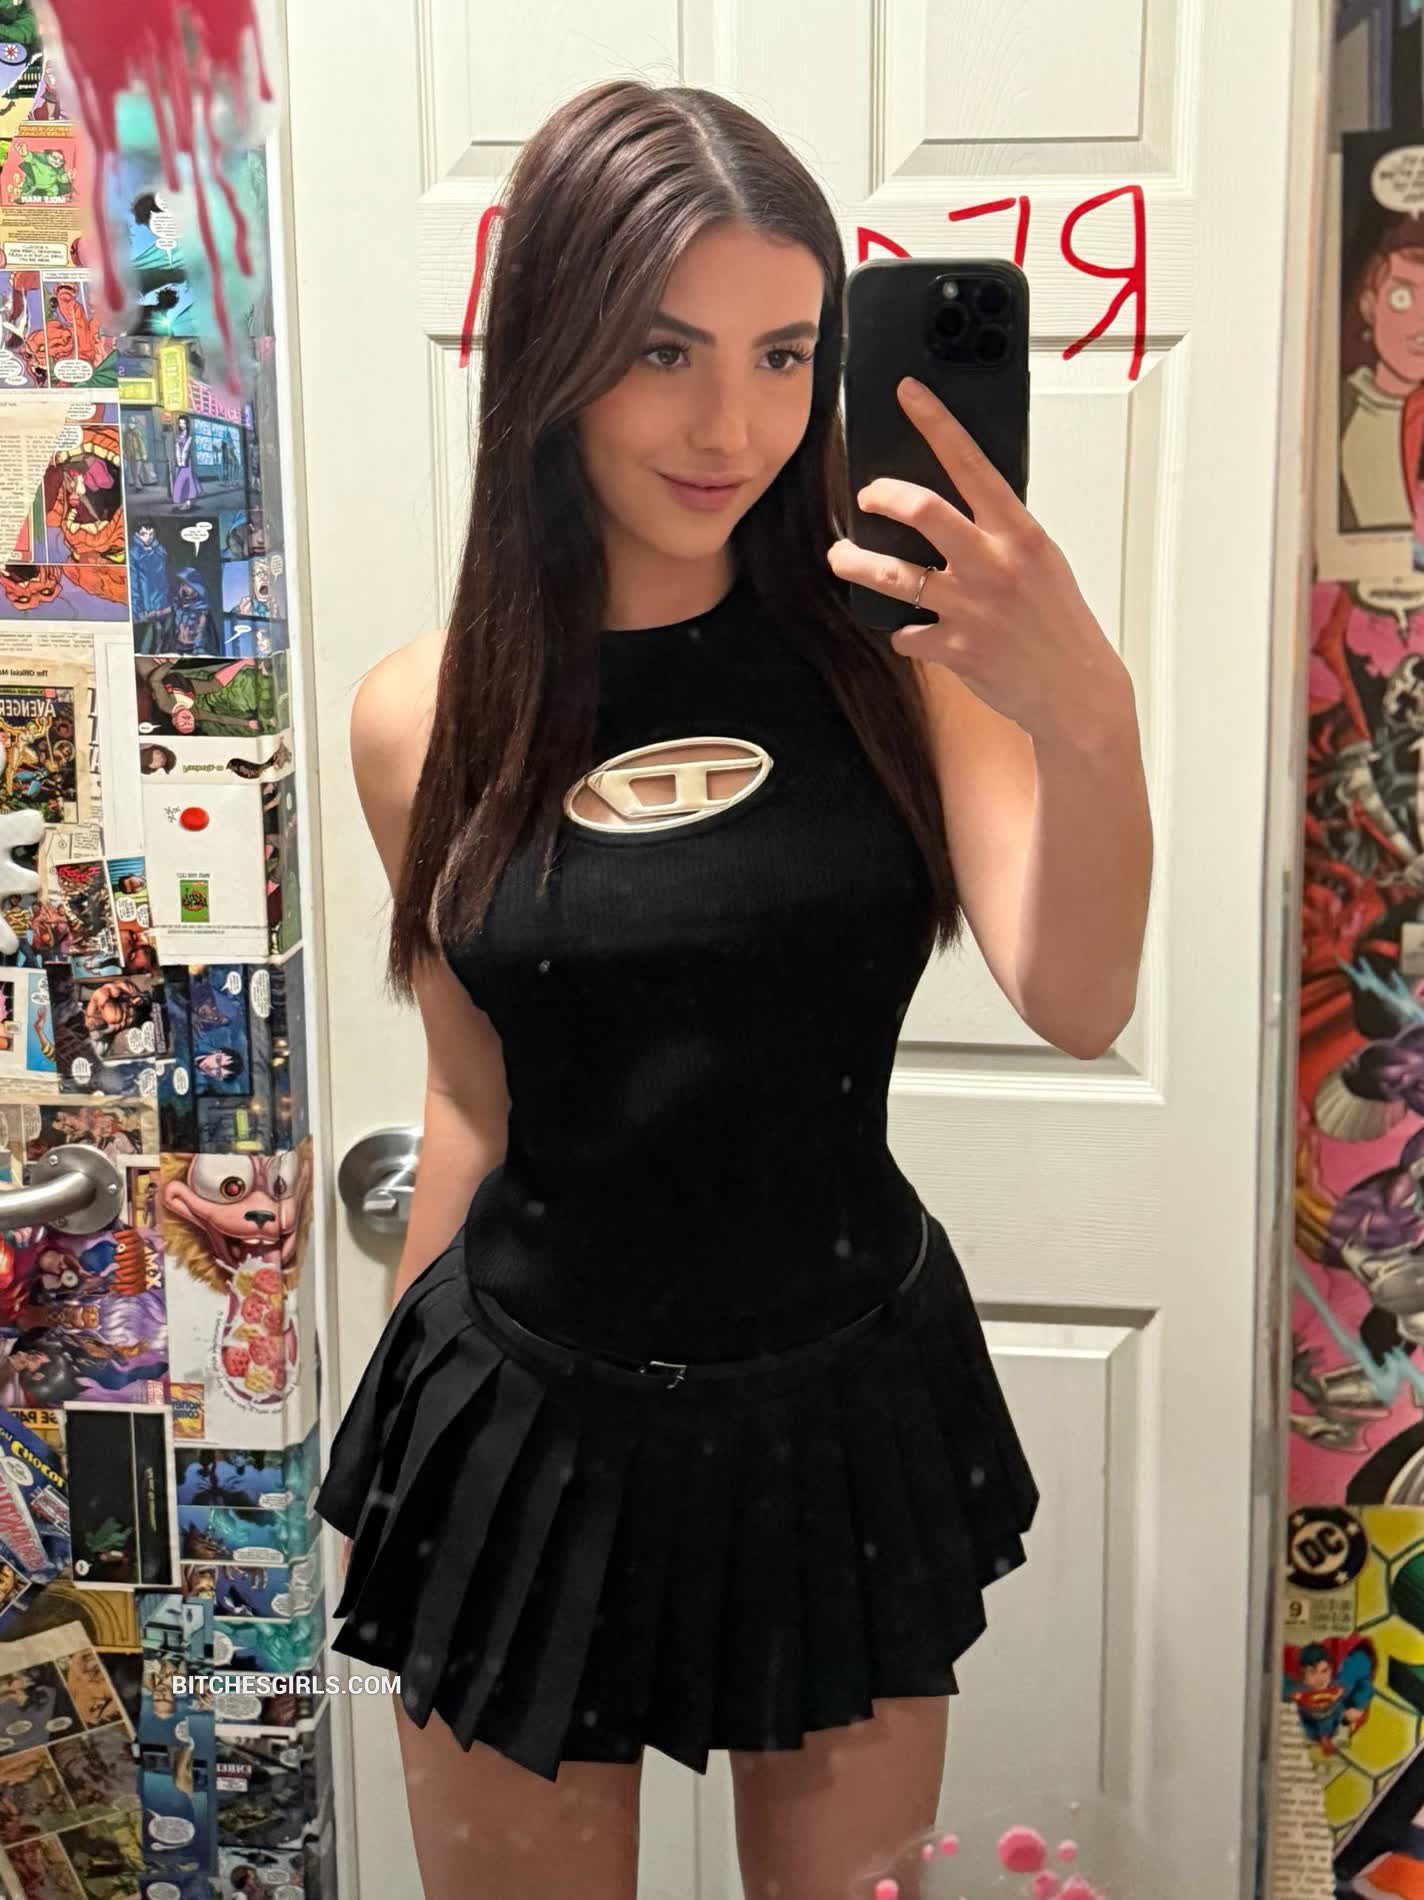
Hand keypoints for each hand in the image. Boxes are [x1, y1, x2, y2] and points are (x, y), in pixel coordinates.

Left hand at [827, 377, 1126, 741]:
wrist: (1076, 689)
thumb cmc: (1059, 623)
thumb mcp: (1042, 562)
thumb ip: (1002, 535)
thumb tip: (961, 510)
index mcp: (1019, 534)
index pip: (971, 463)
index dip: (936, 423)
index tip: (909, 395)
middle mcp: (992, 564)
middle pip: (921, 510)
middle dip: (881, 496)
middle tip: (866, 497)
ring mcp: (970, 608)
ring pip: (894, 574)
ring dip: (858, 564)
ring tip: (843, 558)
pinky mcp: (954, 649)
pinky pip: (906, 633)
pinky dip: (903, 632)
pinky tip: (911, 632)